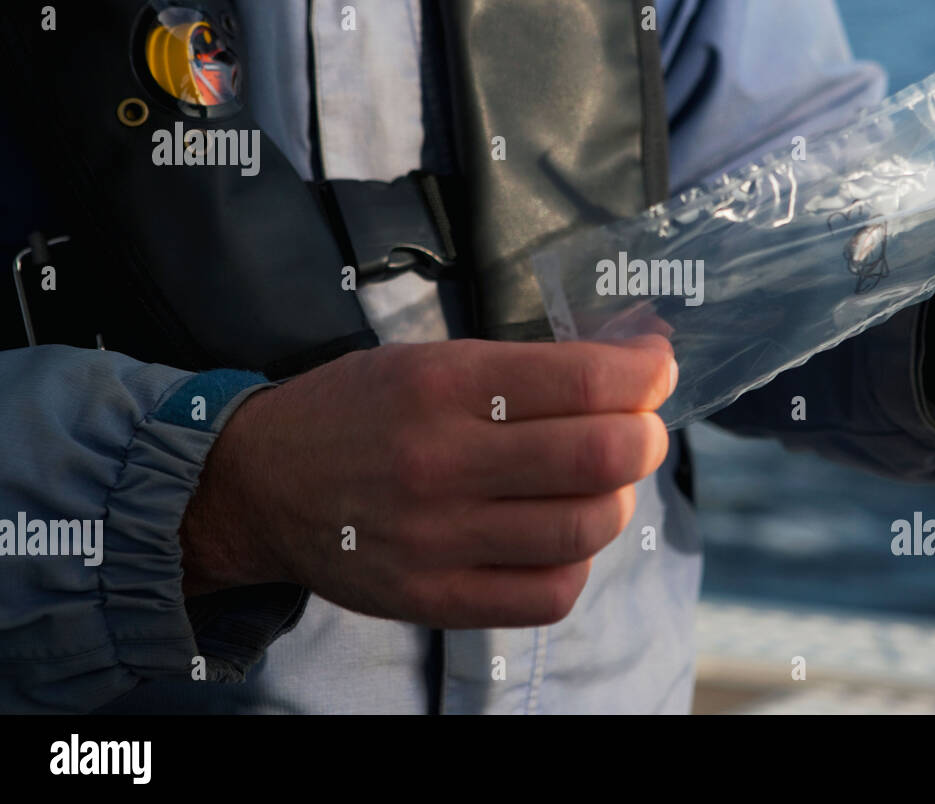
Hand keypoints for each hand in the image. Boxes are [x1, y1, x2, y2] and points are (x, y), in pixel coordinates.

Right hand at [180, 335, 675, 627]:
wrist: (257, 483)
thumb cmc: (357, 408)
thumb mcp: (430, 359)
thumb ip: (527, 367)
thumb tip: (635, 358)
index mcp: (442, 383)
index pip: (585, 379)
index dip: (645, 373)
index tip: (654, 368)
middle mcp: (442, 461)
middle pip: (601, 456)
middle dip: (645, 436)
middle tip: (638, 428)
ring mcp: (437, 539)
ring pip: (585, 527)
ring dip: (616, 500)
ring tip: (597, 484)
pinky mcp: (433, 599)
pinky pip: (550, 594)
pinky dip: (577, 562)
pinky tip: (559, 536)